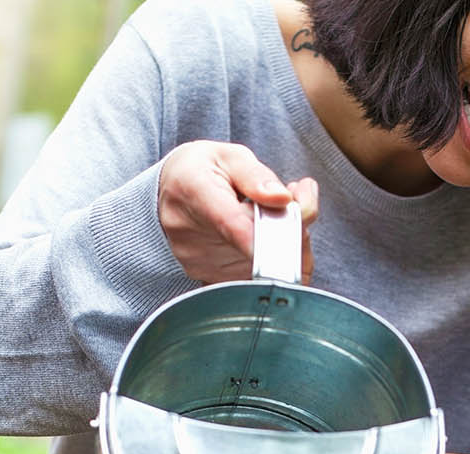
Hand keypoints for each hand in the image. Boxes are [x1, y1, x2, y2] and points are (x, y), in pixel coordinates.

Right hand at [157, 141, 319, 283]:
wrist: (166, 194)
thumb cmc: (200, 171)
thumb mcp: (228, 156)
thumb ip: (258, 177)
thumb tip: (283, 198)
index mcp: (194, 192)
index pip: (234, 225)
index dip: (272, 234)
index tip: (302, 225)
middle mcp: (190, 235)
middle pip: (258, 248)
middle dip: (294, 228)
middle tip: (299, 198)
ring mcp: (198, 262)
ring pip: (265, 268)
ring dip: (286, 245)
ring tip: (275, 215)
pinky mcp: (207, 279)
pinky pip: (256, 279)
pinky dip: (274, 261)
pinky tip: (267, 237)